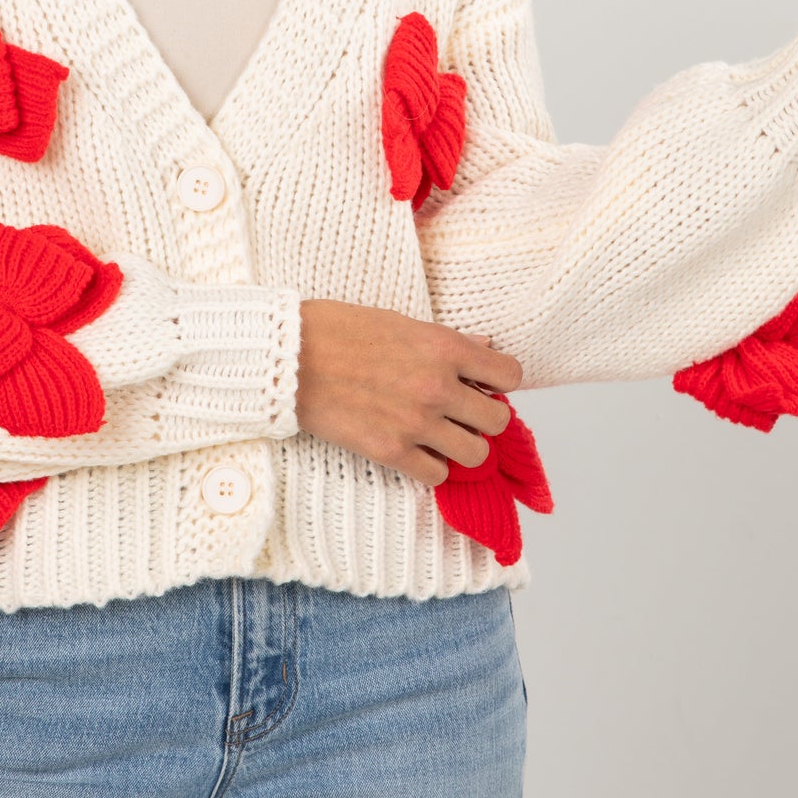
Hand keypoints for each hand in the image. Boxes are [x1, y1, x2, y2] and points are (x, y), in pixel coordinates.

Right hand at [296, 298, 521, 486]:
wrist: (288, 357)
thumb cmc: (338, 330)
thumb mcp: (400, 321)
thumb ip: (447, 340)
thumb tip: (485, 345)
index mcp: (443, 347)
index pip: (510, 374)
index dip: (501, 382)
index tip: (485, 384)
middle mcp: (437, 386)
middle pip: (498, 420)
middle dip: (484, 417)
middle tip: (462, 413)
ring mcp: (415, 422)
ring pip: (475, 454)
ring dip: (462, 447)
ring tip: (441, 436)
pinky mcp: (390, 451)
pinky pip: (437, 476)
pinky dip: (431, 467)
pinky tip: (416, 451)